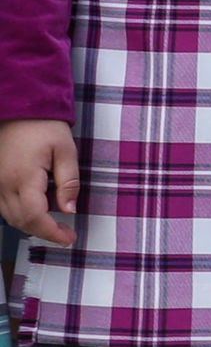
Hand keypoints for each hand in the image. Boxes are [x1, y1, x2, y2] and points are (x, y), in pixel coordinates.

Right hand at [0, 120, 80, 249]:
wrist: (18, 108)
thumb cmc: (44, 126)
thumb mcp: (66, 150)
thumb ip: (69, 182)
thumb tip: (69, 210)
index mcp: (23, 178)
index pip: (34, 217)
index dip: (51, 233)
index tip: (69, 239)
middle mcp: (3, 184)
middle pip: (20, 221)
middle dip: (43, 232)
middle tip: (65, 234)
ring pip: (9, 216)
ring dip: (30, 225)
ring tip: (54, 225)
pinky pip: (2, 206)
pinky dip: (19, 214)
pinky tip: (36, 211)